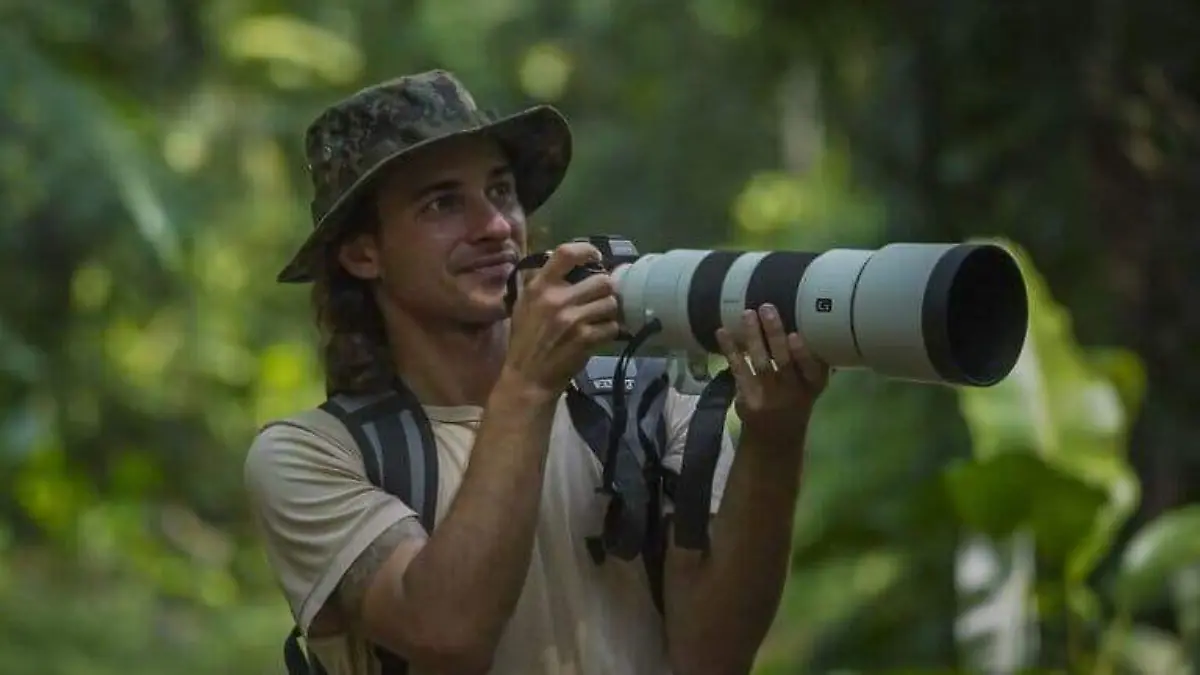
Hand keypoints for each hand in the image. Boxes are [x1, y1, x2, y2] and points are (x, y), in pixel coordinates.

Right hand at [502, 242, 620, 398]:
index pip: (567, 253)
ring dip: (609, 311)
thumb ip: (545, 283)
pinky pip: (612, 326)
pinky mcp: (585, 339)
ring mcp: (573, 320)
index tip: (595, 258)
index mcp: (539, 286)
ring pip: (611, 303)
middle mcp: (556, 299)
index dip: (588, 251)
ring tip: (599, 318)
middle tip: (600, 298)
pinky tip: (598, 335)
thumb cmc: (525, 339)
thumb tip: (572, 263)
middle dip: (605, 290)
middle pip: (602, 280)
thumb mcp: (524, 304)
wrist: (527, 377)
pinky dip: (609, 331)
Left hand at [715, 304, 830, 448]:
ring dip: (752, 336)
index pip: (812, 370)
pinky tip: (723, 332)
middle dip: (774, 335)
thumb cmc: (795, 401)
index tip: (795, 335)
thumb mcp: (810, 386)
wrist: (774, 439)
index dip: (803, 354)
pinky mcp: (747, 399)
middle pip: (783, 362)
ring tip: (747, 313)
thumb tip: (804, 320)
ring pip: (760, 363)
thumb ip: (808, 361)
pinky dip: (731, 350)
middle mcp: (792, 393)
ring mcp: (768, 397)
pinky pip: (738, 370)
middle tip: (767, 308)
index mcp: (813, 386)